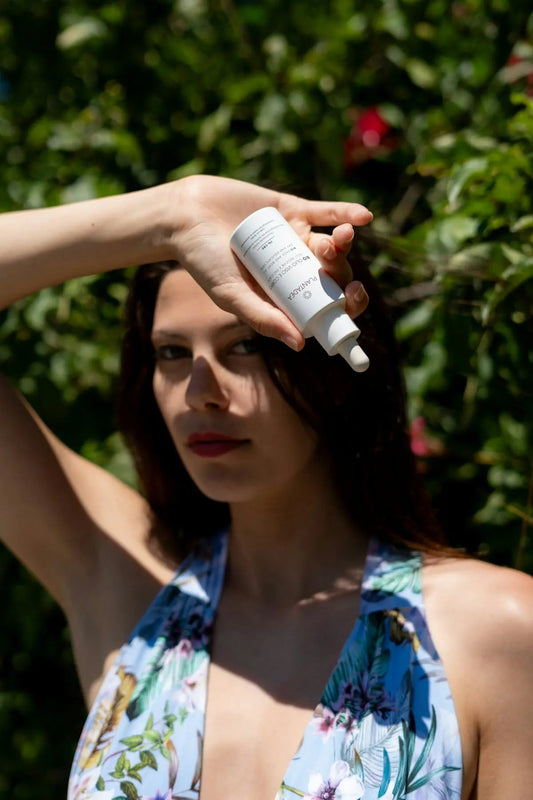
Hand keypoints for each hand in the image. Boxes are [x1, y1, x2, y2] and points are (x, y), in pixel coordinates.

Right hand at [170, 176, 371, 349]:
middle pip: (333, 279)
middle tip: (343, 281)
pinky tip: (363, 217)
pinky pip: (326, 213)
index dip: (342, 312)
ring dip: (344, 246)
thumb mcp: (231, 296)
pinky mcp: (293, 210)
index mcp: (285, 296)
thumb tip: (300, 345)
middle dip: (344, 280)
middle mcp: (296, 269)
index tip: (350, 311)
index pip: (322, 309)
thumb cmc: (204, 263)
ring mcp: (297, 239)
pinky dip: (346, 213)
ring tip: (339, 242)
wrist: (185, 218)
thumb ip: (263, 319)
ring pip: (333, 246)